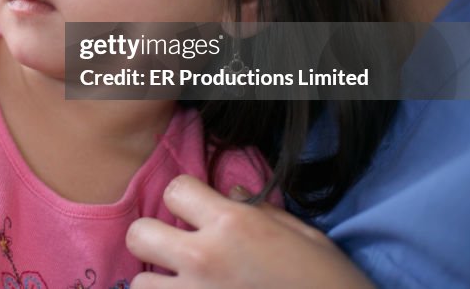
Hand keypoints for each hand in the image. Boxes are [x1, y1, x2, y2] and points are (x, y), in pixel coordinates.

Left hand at [126, 175, 373, 287]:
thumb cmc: (330, 283)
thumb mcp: (304, 236)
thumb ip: (259, 212)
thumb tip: (230, 196)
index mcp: (233, 224)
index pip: (175, 190)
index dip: (186, 199)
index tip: (198, 213)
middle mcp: (205, 258)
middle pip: (139, 234)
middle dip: (155, 240)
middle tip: (179, 252)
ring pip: (140, 284)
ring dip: (159, 285)